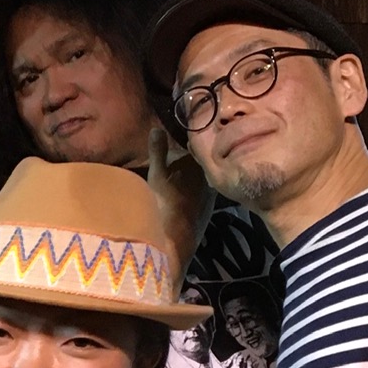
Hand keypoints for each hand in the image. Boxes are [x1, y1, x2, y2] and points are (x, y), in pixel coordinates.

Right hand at [147, 126, 213, 268]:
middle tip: (175, 164)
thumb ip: (158, 151)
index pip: (195, 149)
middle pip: (200, 165)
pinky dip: (194, 194)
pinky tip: (183, 198)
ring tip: (178, 181)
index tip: (176, 147)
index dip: (185, 147)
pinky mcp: (208, 210)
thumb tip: (156, 129)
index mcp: (199, 164)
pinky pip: (202, 195)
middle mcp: (210, 177)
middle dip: (190, 163)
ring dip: (192, 180)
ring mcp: (211, 195)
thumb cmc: (163, 202)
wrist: (175, 238)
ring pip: (202, 181)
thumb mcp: (156, 174)